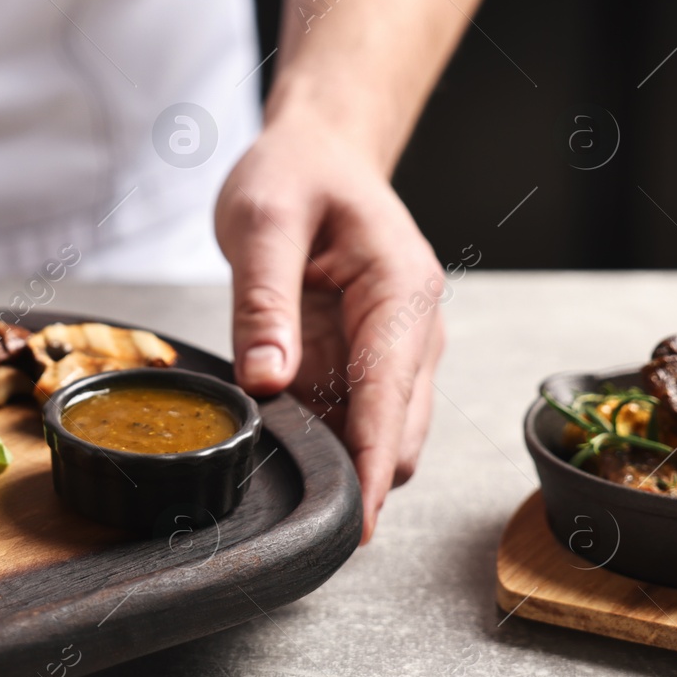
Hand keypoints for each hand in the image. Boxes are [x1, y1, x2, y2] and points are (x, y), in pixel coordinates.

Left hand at [215, 115, 444, 540]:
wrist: (320, 152)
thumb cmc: (298, 174)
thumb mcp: (263, 221)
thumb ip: (263, 302)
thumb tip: (268, 382)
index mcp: (400, 291)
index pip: (389, 397)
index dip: (370, 465)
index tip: (358, 524)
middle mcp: (413, 328)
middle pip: (397, 432)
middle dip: (357, 477)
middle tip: (297, 512)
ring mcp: (395, 349)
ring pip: (379, 433)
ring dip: (338, 458)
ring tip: (279, 473)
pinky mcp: (368, 360)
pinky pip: (351, 416)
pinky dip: (322, 435)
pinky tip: (282, 440)